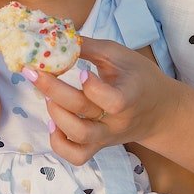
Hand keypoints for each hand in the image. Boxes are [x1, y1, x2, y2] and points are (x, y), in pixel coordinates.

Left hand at [25, 38, 179, 164]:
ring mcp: (107, 136)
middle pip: (83, 112)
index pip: (113, 101)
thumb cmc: (139, 77)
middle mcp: (118, 121)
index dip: (94, 88)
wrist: (159, 111)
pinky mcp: (98, 146)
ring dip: (56, 116)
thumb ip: (89, 47)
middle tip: (34, 73)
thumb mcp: (120, 56)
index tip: (81, 72)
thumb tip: (56, 36)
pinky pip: (76, 156)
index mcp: (130, 96)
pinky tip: (53, 124)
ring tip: (48, 98)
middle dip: (54, 91)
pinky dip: (59, 144)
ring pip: (79, 138)